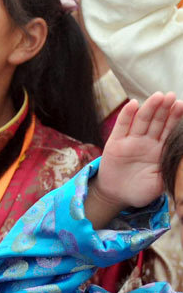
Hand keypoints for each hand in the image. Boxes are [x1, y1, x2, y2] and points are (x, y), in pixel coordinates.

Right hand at [86, 93, 182, 225]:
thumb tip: (181, 156)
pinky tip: (133, 104)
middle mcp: (146, 143)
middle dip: (164, 109)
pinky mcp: (115, 143)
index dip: (175, 118)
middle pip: (156, 122)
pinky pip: (122, 126)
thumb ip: (171, 168)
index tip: (182, 105)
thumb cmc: (142, 190)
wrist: (118, 196)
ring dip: (149, 108)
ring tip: (158, 96)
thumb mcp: (162, 182)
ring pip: (142, 121)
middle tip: (172, 96)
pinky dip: (127, 115)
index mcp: (159, 151)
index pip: (169, 131)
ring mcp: (131, 141)